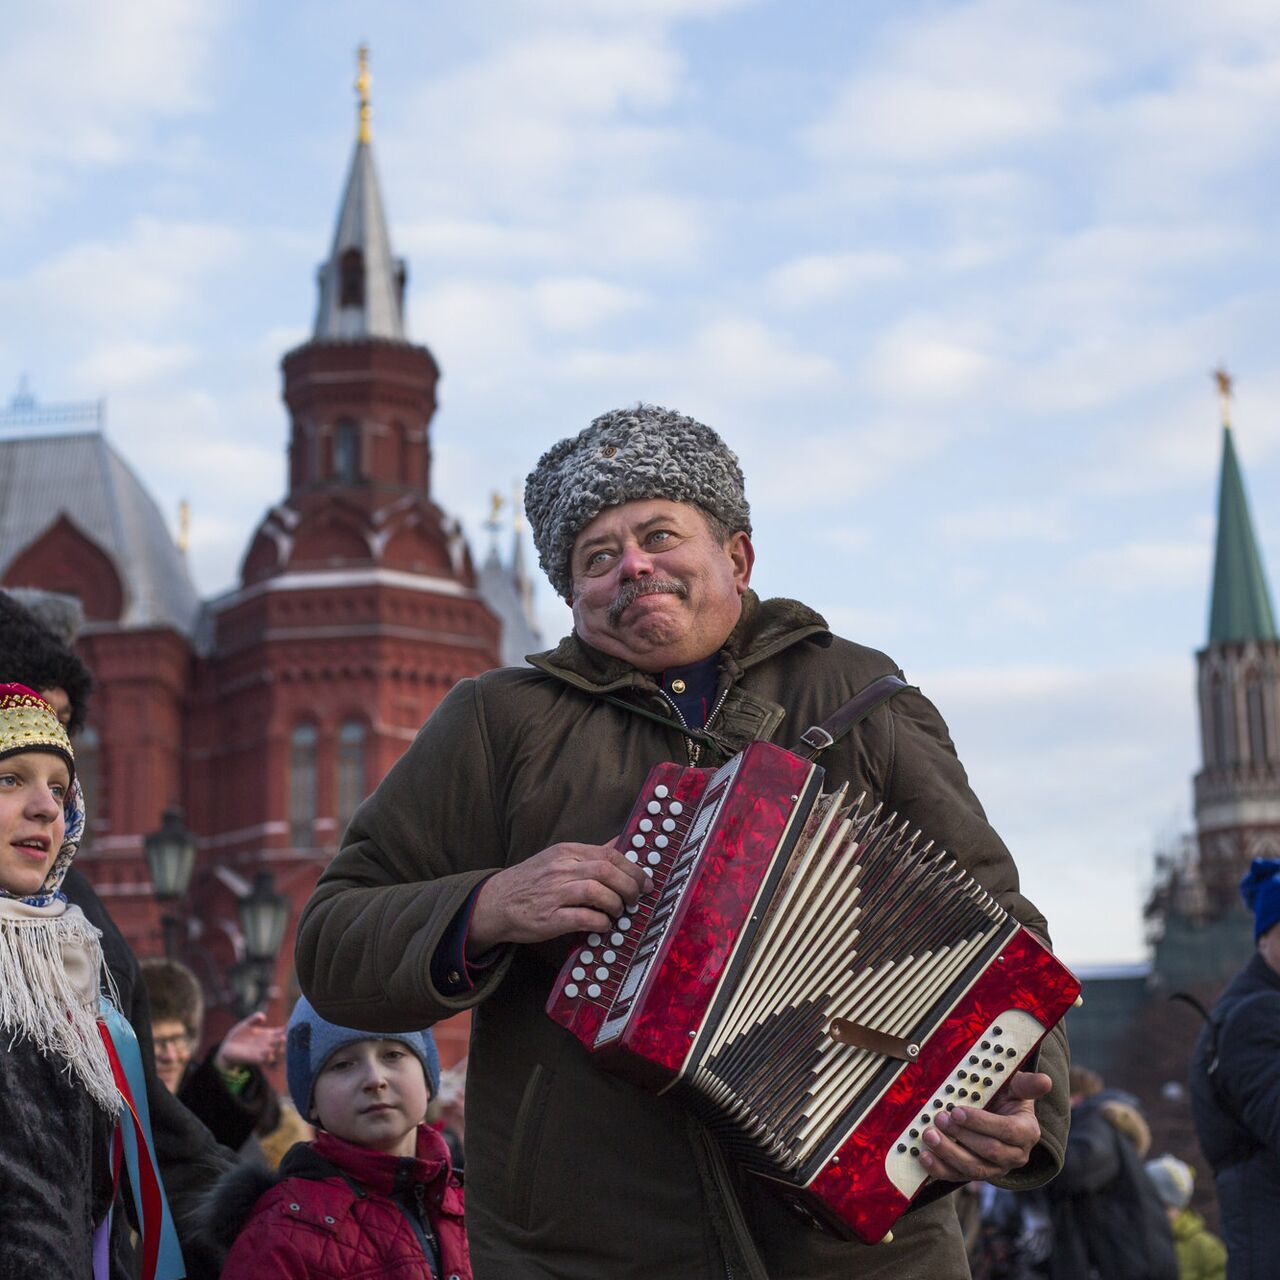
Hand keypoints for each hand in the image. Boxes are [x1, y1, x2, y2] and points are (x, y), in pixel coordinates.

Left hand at [214, 1012, 286, 1070]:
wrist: (226, 1048)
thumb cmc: (237, 1035)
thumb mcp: (246, 1024)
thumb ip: (254, 1019)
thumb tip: (263, 1017)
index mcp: (267, 1034)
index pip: (280, 1032)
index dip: (286, 1029)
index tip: (289, 1025)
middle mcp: (267, 1043)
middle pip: (280, 1042)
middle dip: (284, 1039)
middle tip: (285, 1035)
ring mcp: (262, 1052)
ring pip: (276, 1052)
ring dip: (280, 1047)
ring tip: (281, 1040)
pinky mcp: (255, 1059)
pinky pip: (265, 1060)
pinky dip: (268, 1056)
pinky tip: (269, 1050)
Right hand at [466, 840, 650, 955]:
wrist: (495, 901)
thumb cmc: (532, 881)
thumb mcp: (559, 858)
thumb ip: (590, 853)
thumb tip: (622, 842)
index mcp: (566, 852)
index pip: (609, 853)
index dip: (633, 868)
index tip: (645, 881)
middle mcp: (560, 868)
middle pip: (607, 871)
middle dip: (630, 886)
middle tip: (636, 899)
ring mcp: (553, 893)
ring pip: (597, 892)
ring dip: (616, 904)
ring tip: (618, 912)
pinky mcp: (548, 918)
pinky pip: (583, 918)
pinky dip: (601, 923)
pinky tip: (603, 925)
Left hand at [916, 1069, 1050, 1182]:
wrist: (998, 1115)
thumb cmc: (1006, 1097)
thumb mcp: (1017, 1087)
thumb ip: (1028, 1084)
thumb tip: (1045, 1080)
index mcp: (1027, 1132)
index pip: (1007, 1131)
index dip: (981, 1122)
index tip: (957, 1110)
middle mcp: (1014, 1156)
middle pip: (989, 1152)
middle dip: (962, 1136)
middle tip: (940, 1118)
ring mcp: (995, 1169)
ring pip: (974, 1169)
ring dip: (949, 1153)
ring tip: (929, 1135)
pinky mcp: (976, 1175)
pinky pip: (958, 1178)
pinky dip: (940, 1169)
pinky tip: (924, 1157)